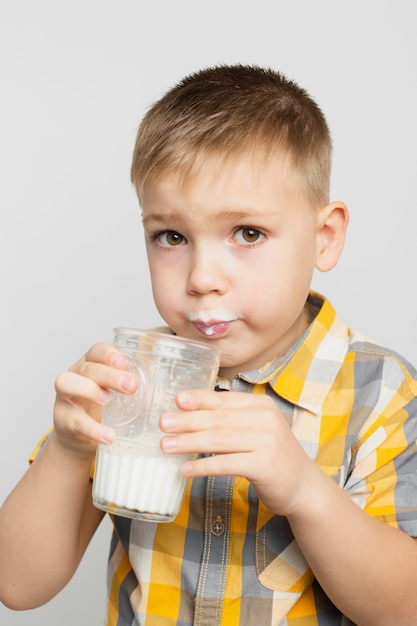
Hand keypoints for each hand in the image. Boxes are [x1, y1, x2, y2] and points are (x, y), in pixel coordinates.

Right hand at [53, 343, 138, 458]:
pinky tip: (109, 436)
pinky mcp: (62, 419)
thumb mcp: (120, 395)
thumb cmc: (104, 409)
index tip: (125, 362)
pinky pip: (75, 421)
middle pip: (88, 366)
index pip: (97, 350)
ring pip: (67, 383)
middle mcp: (76, 375)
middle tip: (132, 386)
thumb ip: (139, 390)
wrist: (80, 438)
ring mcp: (65, 396)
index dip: (109, 353)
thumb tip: (171, 392)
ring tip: (107, 400)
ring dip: (88, 389)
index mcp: (93, 364)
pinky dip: (93, 429)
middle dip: (109, 374)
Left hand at [160, 389, 315, 515]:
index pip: (224, 399)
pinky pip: (226, 464)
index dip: (199, 399)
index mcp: (261, 405)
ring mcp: (266, 441)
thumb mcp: (256, 430)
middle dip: (187, 420)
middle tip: (163, 423)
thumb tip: (190, 415)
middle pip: (218, 419)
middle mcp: (265, 419)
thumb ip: (232, 420)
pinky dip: (203, 466)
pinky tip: (185, 469)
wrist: (304, 486)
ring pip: (219, 439)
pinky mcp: (263, 465)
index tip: (177, 400)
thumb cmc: (273, 457)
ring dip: (189, 442)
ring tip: (166, 445)